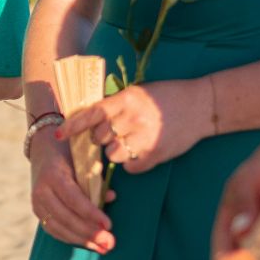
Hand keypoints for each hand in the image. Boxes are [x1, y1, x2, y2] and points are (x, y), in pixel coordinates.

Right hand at [28, 127, 116, 253]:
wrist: (45, 149)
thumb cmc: (71, 154)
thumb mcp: (84, 161)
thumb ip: (96, 180)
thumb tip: (110, 197)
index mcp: (53, 174)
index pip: (73, 199)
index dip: (91, 214)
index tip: (108, 225)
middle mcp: (41, 190)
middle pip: (66, 217)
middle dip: (89, 233)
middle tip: (109, 243)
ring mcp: (36, 203)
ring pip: (59, 228)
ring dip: (82, 240)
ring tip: (102, 248)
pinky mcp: (37, 211)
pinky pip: (54, 230)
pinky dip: (71, 238)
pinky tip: (88, 243)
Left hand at [63, 78, 208, 173]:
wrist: (201, 105)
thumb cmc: (167, 96)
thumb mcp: (138, 92)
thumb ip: (116, 104)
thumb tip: (92, 121)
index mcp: (127, 99)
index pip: (92, 113)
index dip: (73, 125)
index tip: (58, 134)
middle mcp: (134, 118)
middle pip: (100, 136)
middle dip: (102, 137)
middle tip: (115, 131)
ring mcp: (145, 138)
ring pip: (113, 154)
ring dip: (116, 151)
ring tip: (132, 140)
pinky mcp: (156, 155)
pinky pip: (131, 167)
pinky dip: (133, 162)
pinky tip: (144, 150)